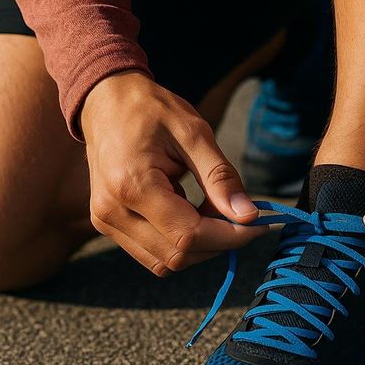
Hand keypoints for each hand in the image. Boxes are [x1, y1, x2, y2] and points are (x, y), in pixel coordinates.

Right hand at [81, 71, 265, 276]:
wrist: (106, 101)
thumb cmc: (151, 110)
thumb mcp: (194, 134)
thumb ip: (220, 177)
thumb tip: (248, 216)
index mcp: (132, 186)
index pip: (188, 235)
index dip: (229, 236)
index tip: (258, 224)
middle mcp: (112, 212)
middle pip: (178, 255)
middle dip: (217, 242)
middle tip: (239, 214)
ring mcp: (106, 222)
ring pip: (165, 262)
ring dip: (199, 246)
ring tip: (211, 209)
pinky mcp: (107, 225)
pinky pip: (152, 252)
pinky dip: (179, 241)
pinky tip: (189, 211)